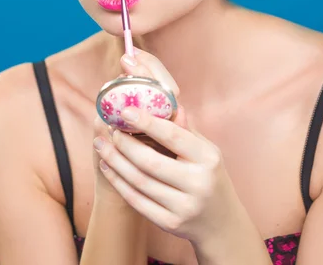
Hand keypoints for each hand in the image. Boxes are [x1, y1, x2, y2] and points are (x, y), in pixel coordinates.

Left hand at [93, 49, 236, 248]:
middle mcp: (198, 183)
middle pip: (151, 162)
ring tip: (100, 144)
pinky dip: (118, 183)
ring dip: (115, 161)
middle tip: (109, 128)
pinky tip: (107, 167)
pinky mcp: (170, 223)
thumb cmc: (209, 176)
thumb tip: (164, 99)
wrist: (222, 223)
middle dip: (125, 144)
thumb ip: (184, 129)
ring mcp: (184, 206)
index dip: (147, 122)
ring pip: (140, 182)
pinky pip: (137, 201)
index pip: (173, 137)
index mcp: (208, 158)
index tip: (125, 110)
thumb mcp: (205, 150)